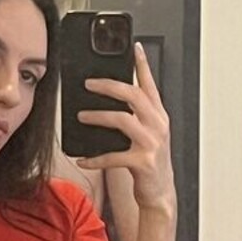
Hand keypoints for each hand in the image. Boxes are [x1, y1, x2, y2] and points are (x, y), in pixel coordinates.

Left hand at [75, 42, 175, 211]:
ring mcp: (152, 143)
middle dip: (108, 86)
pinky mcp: (142, 162)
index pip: (150, 84)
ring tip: (81, 116)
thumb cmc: (149, 162)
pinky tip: (82, 158)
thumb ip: (134, 116)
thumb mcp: (147, 134)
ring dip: (97, 116)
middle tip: (88, 83)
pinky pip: (113, 156)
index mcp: (158, 116)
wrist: (160, 193)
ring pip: (122, 120)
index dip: (143, 64)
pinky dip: (95, 158)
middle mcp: (157, 125)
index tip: (135, 47)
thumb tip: (106, 101)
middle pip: (133, 95)